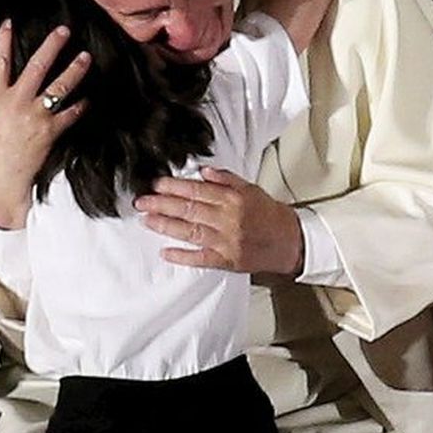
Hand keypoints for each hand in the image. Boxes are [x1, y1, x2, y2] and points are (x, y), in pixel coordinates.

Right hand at [0, 20, 90, 229]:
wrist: (1, 183)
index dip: (3, 40)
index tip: (9, 23)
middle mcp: (15, 102)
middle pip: (36, 66)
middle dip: (52, 45)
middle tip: (64, 31)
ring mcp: (35, 116)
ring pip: (59, 86)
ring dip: (75, 70)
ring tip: (85, 57)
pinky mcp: (50, 131)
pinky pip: (70, 113)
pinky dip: (80, 106)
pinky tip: (88, 99)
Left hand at [135, 168, 303, 275]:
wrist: (291, 242)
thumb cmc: (269, 214)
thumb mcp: (250, 189)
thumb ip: (226, 179)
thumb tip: (202, 171)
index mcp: (233, 199)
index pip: (197, 190)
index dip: (174, 187)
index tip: (156, 184)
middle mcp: (229, 220)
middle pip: (189, 210)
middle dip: (162, 204)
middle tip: (142, 201)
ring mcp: (227, 242)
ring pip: (191, 232)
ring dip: (166, 226)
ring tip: (147, 220)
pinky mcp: (228, 261)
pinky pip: (201, 259)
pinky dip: (183, 256)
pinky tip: (166, 252)